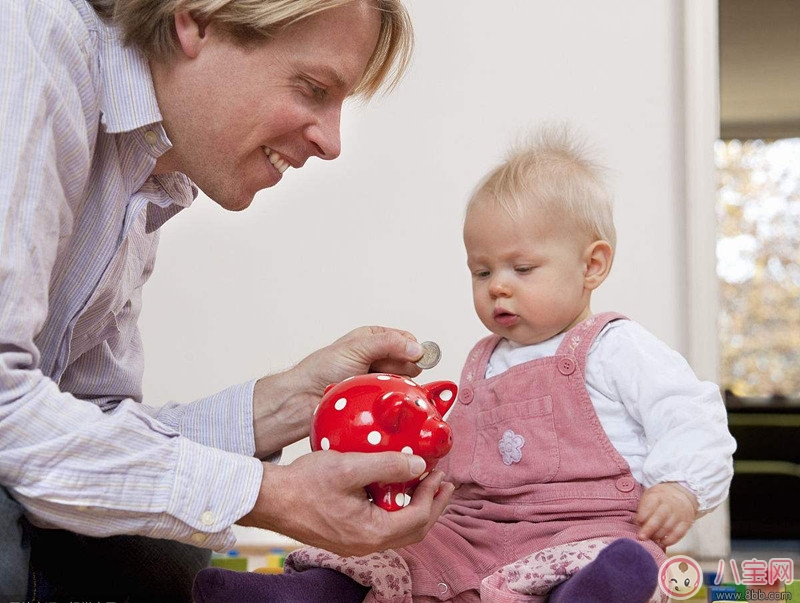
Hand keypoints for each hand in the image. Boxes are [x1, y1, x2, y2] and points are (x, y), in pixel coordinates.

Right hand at [239, 450, 453, 556]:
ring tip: (423, 483)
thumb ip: (388, 465)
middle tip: (443, 483)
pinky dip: (395, 508)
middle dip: (432, 505)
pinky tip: (393, 488)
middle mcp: (366, 544)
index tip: (439, 472)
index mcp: (372, 533)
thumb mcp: (350, 466)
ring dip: (415, 506)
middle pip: (413, 530)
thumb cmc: (305, 483)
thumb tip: (419, 464)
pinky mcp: (346, 535)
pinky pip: (381, 526)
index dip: (433, 494)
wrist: (270, 498)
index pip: (417, 518)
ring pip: (398, 530)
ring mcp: (355, 542)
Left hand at [293, 326, 424, 394]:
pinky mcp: (379, 398)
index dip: (412, 348)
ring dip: (394, 383)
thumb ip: (388, 344)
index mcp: (374, 338)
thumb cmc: (322, 370)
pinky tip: (377, 398)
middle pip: (410, 361)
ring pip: (405, 380)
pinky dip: (391, 398)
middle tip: (381, 370)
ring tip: (373, 385)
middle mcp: (379, 357)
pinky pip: (396, 398)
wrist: (305, 398)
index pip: (407, 339)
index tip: (409, 357)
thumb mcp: (356, 348)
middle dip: (400, 367)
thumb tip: (416, 348)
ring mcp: (380, 378)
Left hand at [635, 482, 698, 546]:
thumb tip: (638, 523)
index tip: (637, 522)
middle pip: (659, 517)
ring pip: (668, 527)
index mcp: (658, 496)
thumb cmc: (660, 498)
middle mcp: (669, 504)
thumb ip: (643, 508)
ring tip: (650, 540)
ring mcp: (679, 514)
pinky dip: (670, 540)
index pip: (650, 504)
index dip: (643, 514)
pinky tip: (662, 543)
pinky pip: (678, 534)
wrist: (680, 494)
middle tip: (641, 537)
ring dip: (658, 535)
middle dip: (649, 528)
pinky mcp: (686, 523)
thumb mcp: (649, 496)